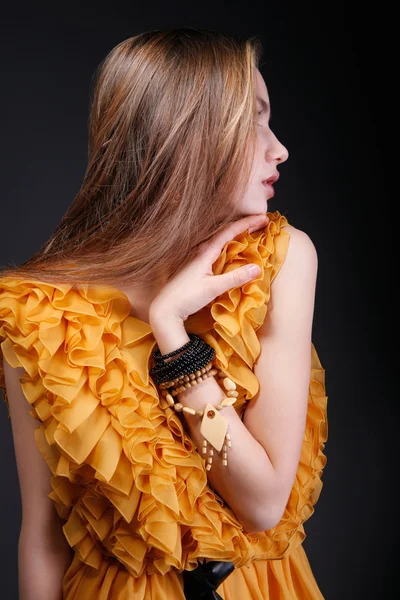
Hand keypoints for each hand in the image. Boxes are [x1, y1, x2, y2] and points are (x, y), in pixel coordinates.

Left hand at [149, 213, 268, 323]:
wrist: (164, 309)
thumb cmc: (186, 298)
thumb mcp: (213, 288)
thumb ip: (235, 278)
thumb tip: (257, 268)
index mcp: (204, 251)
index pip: (229, 231)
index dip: (247, 223)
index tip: (264, 217)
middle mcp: (199, 250)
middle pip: (224, 231)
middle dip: (244, 225)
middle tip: (260, 222)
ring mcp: (194, 256)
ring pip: (218, 239)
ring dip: (235, 234)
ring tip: (249, 232)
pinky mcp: (192, 265)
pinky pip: (213, 248)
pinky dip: (226, 244)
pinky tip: (229, 249)